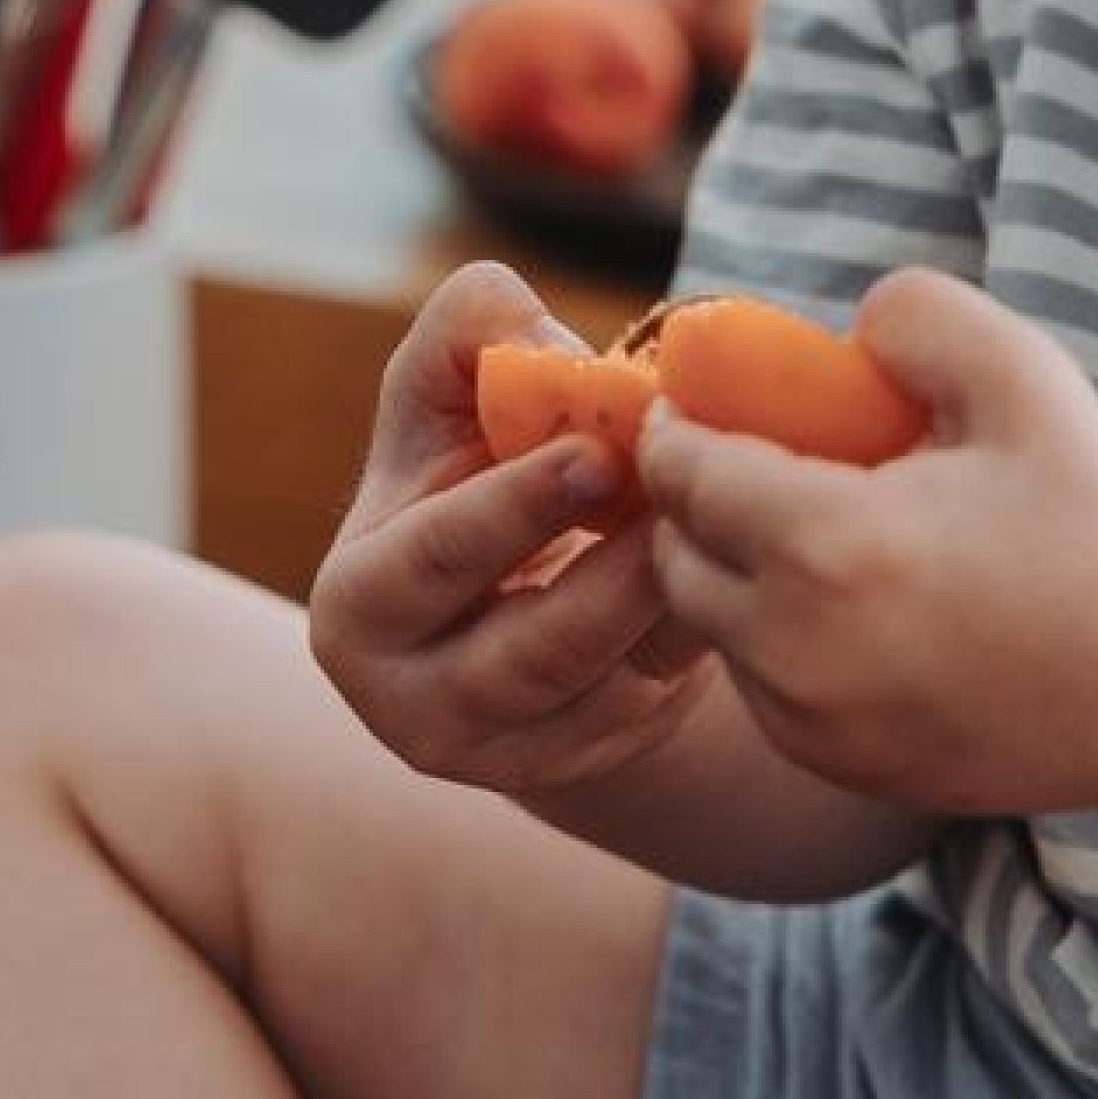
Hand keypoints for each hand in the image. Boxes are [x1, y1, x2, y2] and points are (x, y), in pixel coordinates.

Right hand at [308, 260, 711, 801]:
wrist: (524, 580)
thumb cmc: (481, 463)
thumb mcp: (452, 393)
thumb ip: (469, 332)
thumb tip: (534, 337)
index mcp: (361, 601)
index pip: (432, 560)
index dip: (514, 505)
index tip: (598, 453)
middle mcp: (412, 698)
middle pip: (524, 654)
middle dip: (612, 581)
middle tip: (686, 500)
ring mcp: (500, 752)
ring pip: (602, 692)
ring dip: (669, 609)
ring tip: (724, 529)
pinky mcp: (581, 766)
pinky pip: (651, 710)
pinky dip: (695, 643)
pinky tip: (736, 575)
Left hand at [635, 268, 1097, 820]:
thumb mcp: (1026, 376)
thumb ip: (920, 316)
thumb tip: (847, 325)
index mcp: (828, 544)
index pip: (684, 476)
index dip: (674, 429)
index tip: (691, 401)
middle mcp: (797, 648)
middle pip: (675, 561)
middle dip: (692, 504)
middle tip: (742, 459)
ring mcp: (814, 724)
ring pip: (717, 633)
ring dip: (734, 576)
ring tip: (810, 527)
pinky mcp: (843, 770)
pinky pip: (767, 692)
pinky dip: (781, 642)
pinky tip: (857, 604)